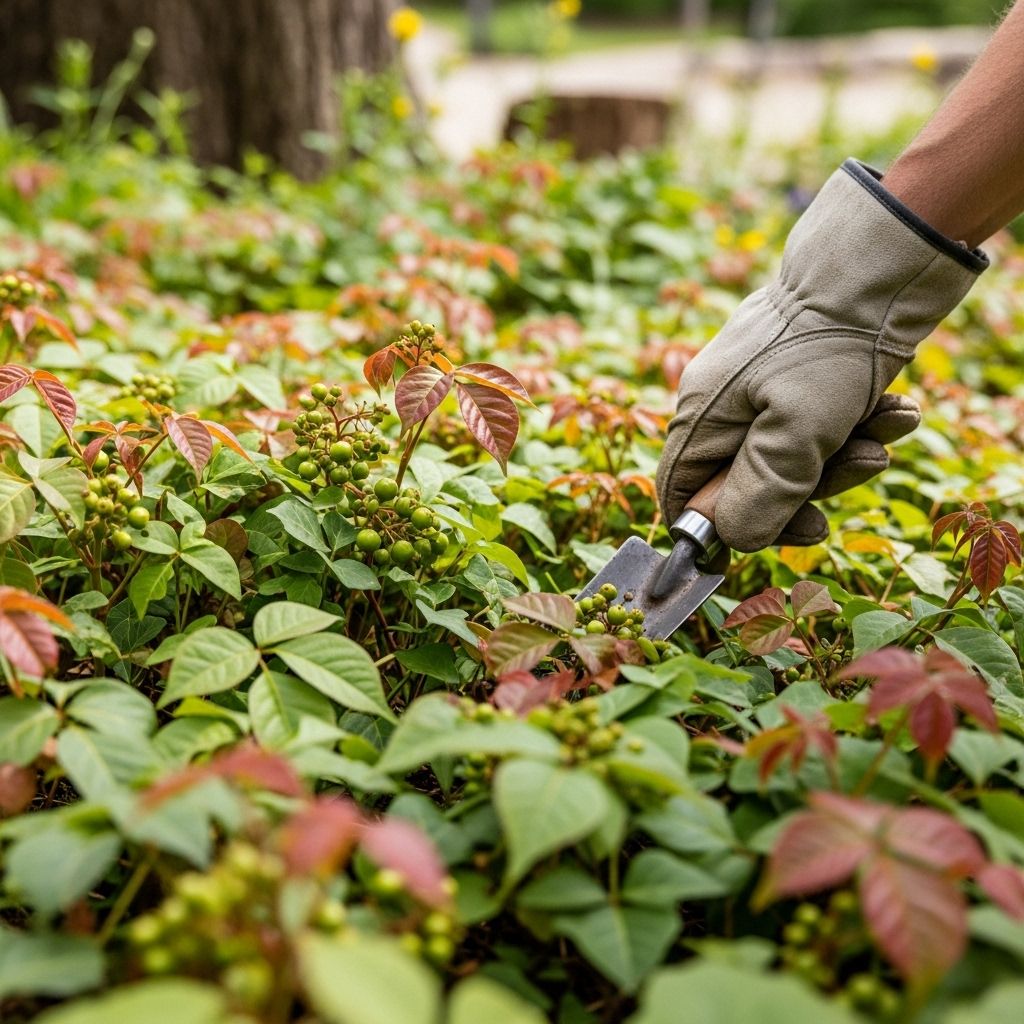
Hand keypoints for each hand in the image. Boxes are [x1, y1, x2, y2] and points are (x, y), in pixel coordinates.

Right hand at [657, 159, 986, 551]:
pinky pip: (822, 422)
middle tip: (861, 469)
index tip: (772, 542)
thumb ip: (760, 494)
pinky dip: (860, 423)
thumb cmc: (828, 345)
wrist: (881, 257)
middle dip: (809, 488)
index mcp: (701, 416)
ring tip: (891, 425)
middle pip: (748, 482)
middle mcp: (723, 404)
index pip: (682, 495)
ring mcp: (761, 387)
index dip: (718, 528)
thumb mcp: (794, 433)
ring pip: (794, 454)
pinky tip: (897, 408)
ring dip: (848, 453)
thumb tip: (735, 541)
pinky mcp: (802, 374)